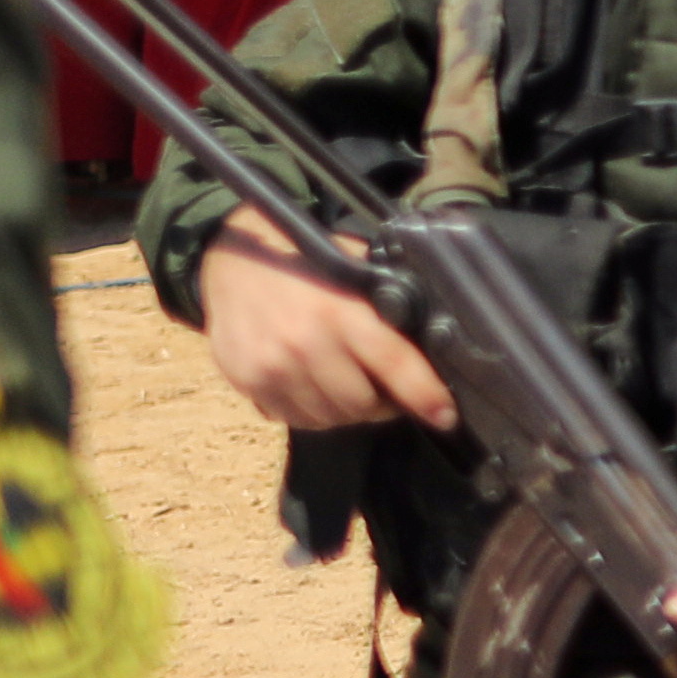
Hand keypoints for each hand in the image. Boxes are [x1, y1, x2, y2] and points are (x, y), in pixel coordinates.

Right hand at [198, 213, 456, 431]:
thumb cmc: (304, 263)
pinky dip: (312, 411)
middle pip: (361, 404)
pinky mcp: (246, 381)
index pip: (393, 363)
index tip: (445, 415)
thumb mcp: (351, 265)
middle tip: (387, 392)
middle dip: (383, 404)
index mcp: (339, 310)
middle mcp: (304, 342)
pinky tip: (314, 388)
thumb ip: (384, 300)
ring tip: (349, 388)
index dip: (424, 394)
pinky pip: (294, 418)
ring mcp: (271, 367)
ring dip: (347, 411)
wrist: (232, 259)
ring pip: (328, 418)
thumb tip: (430, 334)